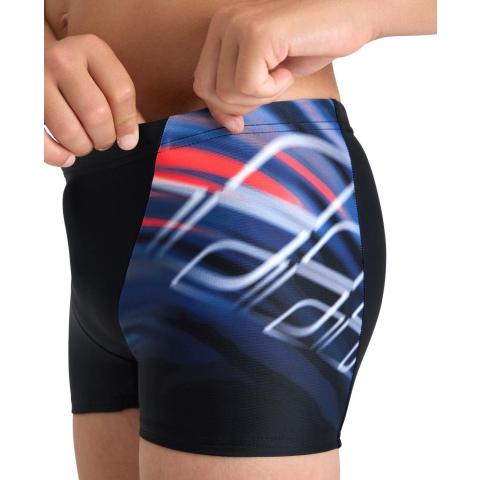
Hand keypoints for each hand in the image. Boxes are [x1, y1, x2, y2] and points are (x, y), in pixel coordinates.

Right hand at [44, 33, 141, 166]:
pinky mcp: (21, 101)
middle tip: (103, 141)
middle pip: (96, 113)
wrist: (37, 58)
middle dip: (104, 137)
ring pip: (69, 130)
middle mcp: (62, 60)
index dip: (127, 123)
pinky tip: (67, 156)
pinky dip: (57, 156)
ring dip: (82, 146)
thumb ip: (121, 103)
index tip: (127, 140)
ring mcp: (37, 80)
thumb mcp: (103, 74)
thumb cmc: (78, 73)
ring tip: (84, 144)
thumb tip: (129, 139)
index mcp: (91, 50)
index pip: (121, 92)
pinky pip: (40, 141)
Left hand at [193, 0, 376, 132]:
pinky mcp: (257, 34)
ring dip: (261, 96)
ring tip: (282, 73)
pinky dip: (273, 89)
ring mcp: (238, 25)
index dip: (224, 109)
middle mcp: (223, 22)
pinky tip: (288, 69)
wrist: (351, 16)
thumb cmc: (311, 45)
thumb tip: (229, 125)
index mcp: (220, 30)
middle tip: (272, 86)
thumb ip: (240, 95)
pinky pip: (249, 86)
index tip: (247, 115)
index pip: (202, 85)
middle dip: (242, 105)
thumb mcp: (267, 75)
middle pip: (210, 91)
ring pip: (228, 93)